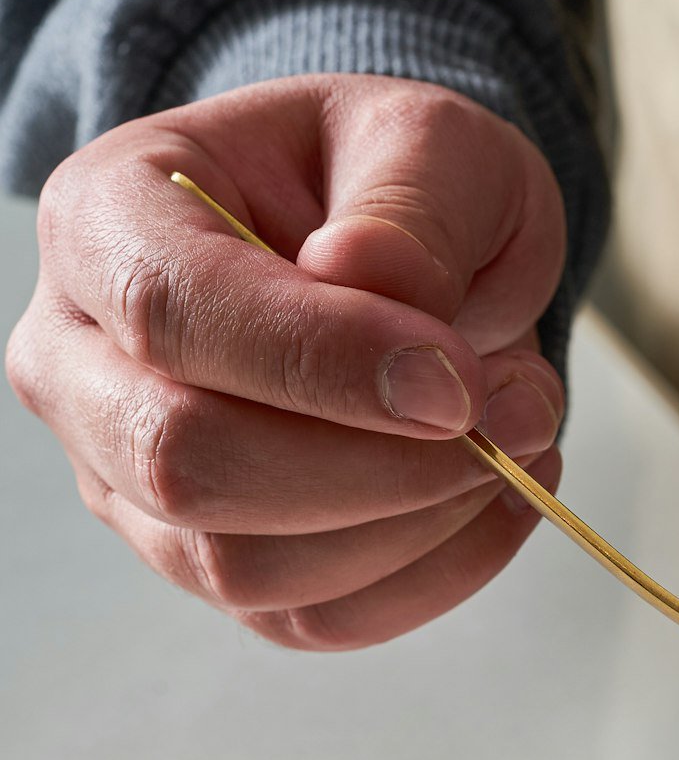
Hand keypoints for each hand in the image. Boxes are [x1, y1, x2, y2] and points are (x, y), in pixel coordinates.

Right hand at [4, 75, 566, 647]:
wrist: (396, 260)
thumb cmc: (390, 189)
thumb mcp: (426, 140)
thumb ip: (409, 202)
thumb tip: (372, 284)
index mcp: (104, 220)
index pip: (171, 312)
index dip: (319, 362)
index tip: (456, 379)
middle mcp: (82, 367)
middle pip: (184, 465)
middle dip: (371, 467)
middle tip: (507, 419)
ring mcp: (131, 487)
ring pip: (246, 569)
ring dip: (412, 526)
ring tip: (515, 441)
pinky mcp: (209, 570)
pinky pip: (314, 619)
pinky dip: (431, 576)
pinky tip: (498, 502)